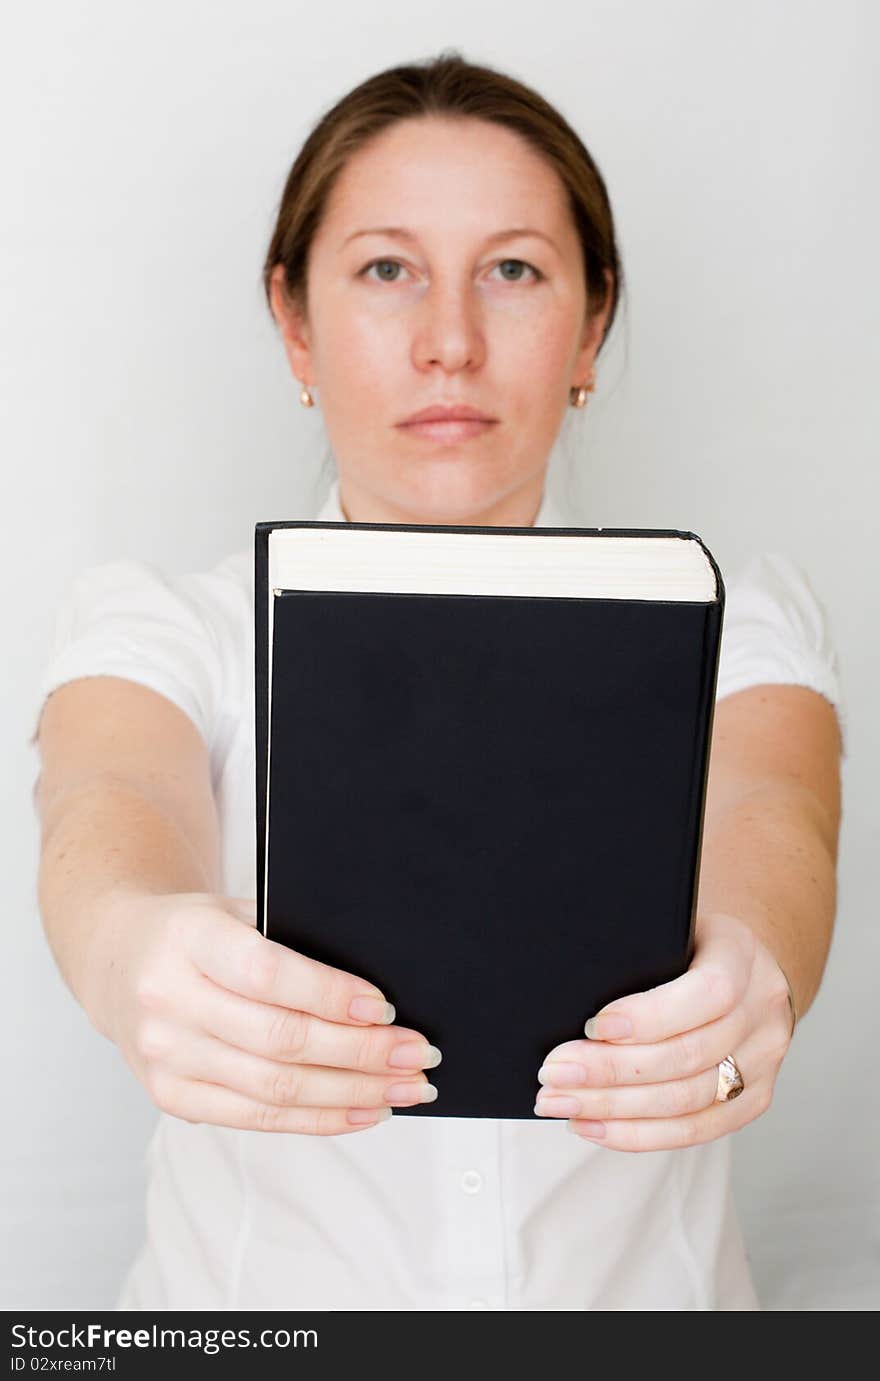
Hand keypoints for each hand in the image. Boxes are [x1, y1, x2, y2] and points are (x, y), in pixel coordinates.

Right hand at [85, 889, 441, 1134]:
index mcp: (189, 940)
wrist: (119, 957)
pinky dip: (319, 1119)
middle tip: (418, 1053)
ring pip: (275, 1089)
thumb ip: (292, 943)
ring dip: (353, 1093)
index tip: (387, 1007)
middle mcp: (169, 1001)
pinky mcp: (171, 1097)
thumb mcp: (236, 912)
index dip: (331, 995)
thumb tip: (378, 996)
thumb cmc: (196, 932)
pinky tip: (363, 1109)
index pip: (268, 975)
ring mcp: (166, 1056)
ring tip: (405, 1087)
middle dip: (362, 1052)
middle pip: (280, 1040)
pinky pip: (257, 1119)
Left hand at [534, 910, 793, 1150]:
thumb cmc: (690, 947)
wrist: (745, 968)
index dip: (649, 1016)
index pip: (707, 993)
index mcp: (743, 958)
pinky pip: (695, 1130)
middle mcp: (762, 1013)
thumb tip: (571, 991)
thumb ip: (638, 952)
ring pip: (686, 1101)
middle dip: (610, 1070)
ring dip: (614, 1108)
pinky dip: (638, 1134)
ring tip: (560, 1102)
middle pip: (687, 1056)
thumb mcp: (672, 928)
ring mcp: (763, 1062)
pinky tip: (594, 1125)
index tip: (592, 1025)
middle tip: (554, 1073)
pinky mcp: (753, 1100)